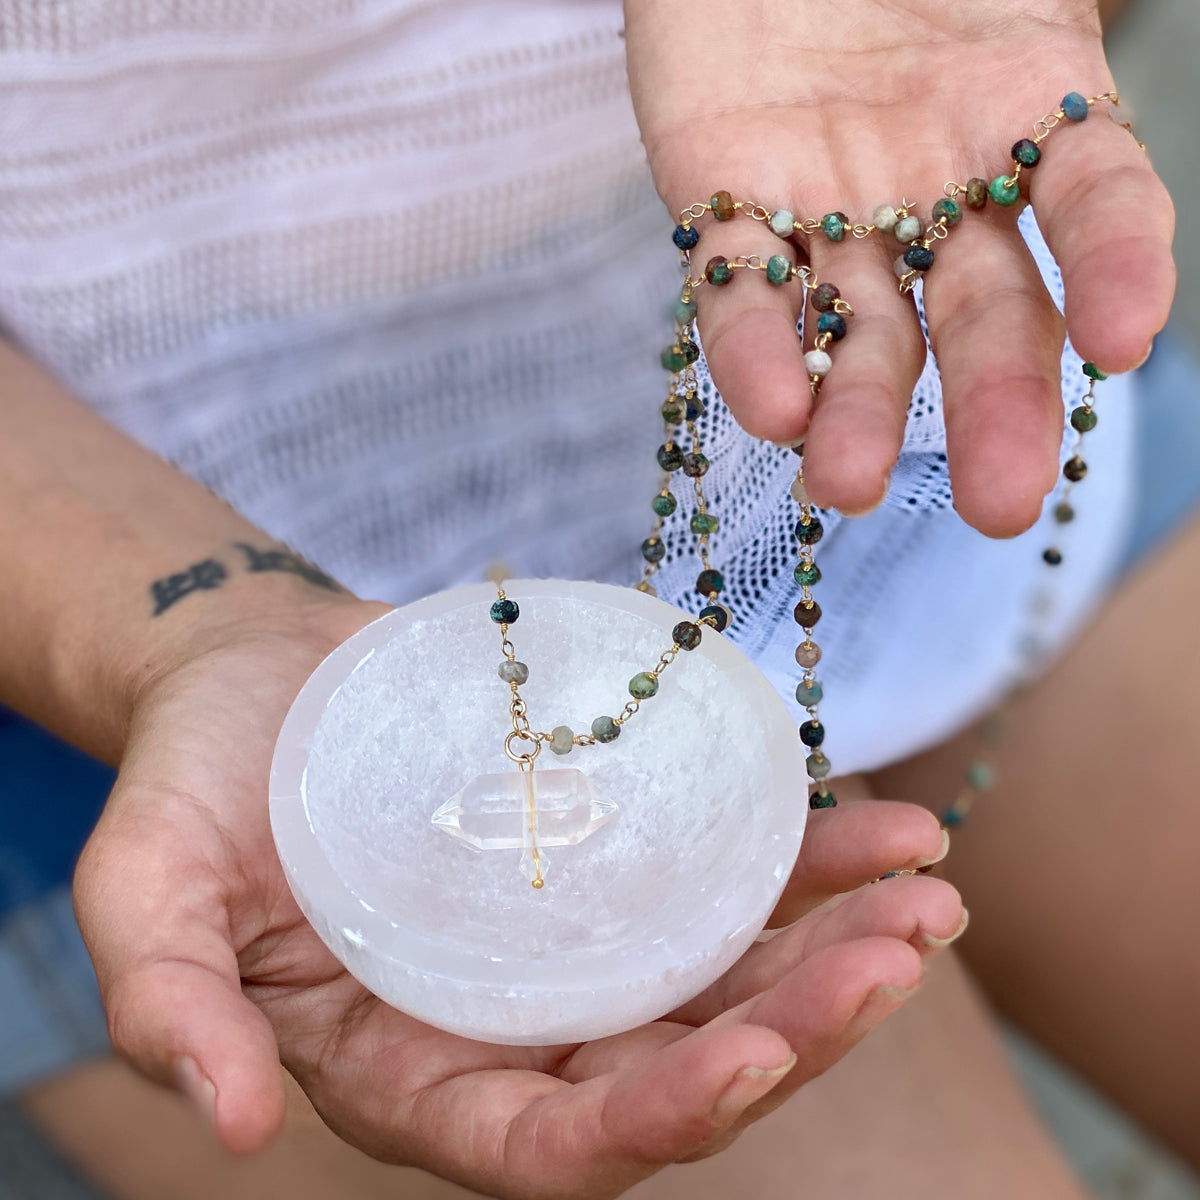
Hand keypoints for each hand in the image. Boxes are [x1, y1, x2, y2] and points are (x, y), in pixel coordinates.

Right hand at [74, 594, 960, 1198]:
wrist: (263, 673)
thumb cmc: (198, 781)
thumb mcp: (148, 887)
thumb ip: (174, 1007)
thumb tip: (236, 1126)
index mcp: (415, 1064)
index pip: (548, 1140)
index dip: (651, 1124)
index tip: (745, 1070)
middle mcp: (519, 1016)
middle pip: (680, 1061)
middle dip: (797, 1032)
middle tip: (895, 961)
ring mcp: (583, 931)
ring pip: (731, 971)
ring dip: (839, 949)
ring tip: (931, 897)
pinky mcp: (618, 843)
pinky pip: (732, 866)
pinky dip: (816, 857)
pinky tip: (894, 828)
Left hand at [625, 0, 1174, 535]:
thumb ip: (1047, 17)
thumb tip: (1093, 81)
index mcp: (1027, 120)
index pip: (1094, 209)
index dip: (1116, 268)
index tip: (1123, 339)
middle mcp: (936, 192)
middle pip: (978, 314)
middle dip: (992, 403)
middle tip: (999, 503)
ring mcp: (830, 209)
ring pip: (857, 330)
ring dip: (856, 410)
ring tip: (848, 482)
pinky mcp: (724, 205)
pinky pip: (737, 289)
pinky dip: (750, 349)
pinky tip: (769, 409)